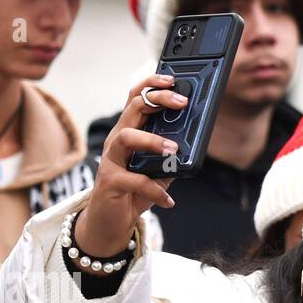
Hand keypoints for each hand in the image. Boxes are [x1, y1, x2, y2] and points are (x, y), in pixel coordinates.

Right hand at [76, 73, 184, 255]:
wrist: (110, 223)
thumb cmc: (134, 194)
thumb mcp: (158, 173)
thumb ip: (171, 159)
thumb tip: (193, 146)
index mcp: (129, 133)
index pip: (136, 99)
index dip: (152, 85)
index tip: (172, 79)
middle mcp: (117, 141)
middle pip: (133, 107)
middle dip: (157, 100)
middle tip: (182, 103)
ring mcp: (111, 160)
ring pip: (126, 137)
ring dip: (152, 140)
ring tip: (174, 150)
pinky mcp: (109, 182)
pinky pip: (135, 181)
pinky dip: (155, 190)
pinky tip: (169, 200)